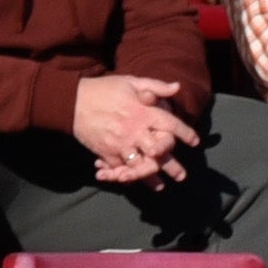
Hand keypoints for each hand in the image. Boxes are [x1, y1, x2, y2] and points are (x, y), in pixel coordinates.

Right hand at [74, 70, 199, 180]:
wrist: (72, 100)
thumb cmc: (104, 89)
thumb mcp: (131, 81)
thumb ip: (155, 86)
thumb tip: (177, 87)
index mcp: (144, 112)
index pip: (171, 124)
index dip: (185, 133)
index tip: (195, 141)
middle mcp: (135, 130)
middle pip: (159, 152)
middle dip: (172, 165)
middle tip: (181, 176)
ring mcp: (120, 143)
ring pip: (141, 166)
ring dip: (151, 178)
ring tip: (160, 186)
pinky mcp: (106, 153)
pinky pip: (120, 169)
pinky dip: (125, 176)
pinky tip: (132, 181)